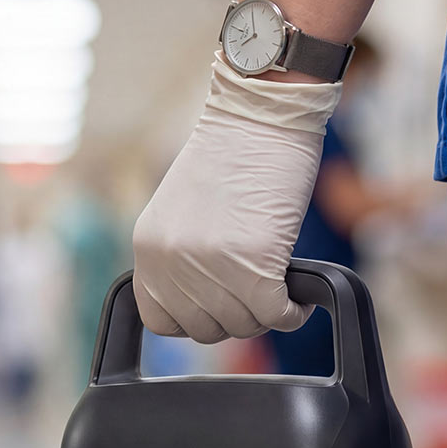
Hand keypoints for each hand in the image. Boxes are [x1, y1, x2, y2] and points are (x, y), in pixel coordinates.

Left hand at [133, 54, 340, 342]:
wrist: (260, 116)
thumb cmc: (230, 157)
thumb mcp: (181, 213)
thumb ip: (181, 259)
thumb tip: (204, 302)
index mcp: (148, 249)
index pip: (161, 321)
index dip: (196, 319)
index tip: (220, 303)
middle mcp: (172, 262)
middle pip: (206, 330)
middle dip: (236, 316)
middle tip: (256, 290)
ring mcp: (211, 266)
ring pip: (244, 326)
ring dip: (266, 313)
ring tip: (277, 283)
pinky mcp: (253, 265)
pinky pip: (275, 316)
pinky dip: (292, 313)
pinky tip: (298, 296)